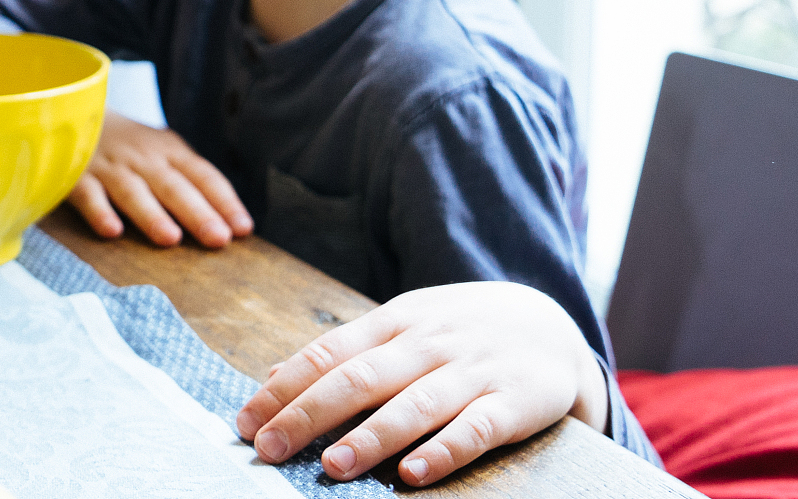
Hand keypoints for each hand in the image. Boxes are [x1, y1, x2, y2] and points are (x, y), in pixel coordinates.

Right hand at [67, 112, 252, 248]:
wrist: (75, 110)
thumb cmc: (130, 145)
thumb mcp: (162, 151)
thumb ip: (189, 181)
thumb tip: (229, 224)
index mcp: (169, 151)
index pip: (203, 176)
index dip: (224, 201)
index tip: (243, 228)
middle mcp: (143, 158)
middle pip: (173, 186)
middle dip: (197, 212)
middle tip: (218, 239)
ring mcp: (109, 167)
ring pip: (133, 192)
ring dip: (151, 214)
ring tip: (171, 239)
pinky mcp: (77, 177)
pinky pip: (88, 195)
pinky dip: (99, 211)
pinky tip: (111, 231)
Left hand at [235, 282, 608, 486]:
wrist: (551, 324)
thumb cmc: (458, 331)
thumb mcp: (399, 327)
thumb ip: (342, 353)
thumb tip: (273, 378)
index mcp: (393, 322)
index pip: (328, 353)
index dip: (285, 388)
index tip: (247, 422)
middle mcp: (427, 343)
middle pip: (360, 377)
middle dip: (309, 414)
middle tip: (270, 448)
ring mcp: (471, 371)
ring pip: (415, 403)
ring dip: (371, 436)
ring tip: (333, 466)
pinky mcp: (514, 402)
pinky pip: (476, 429)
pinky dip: (444, 451)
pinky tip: (413, 474)